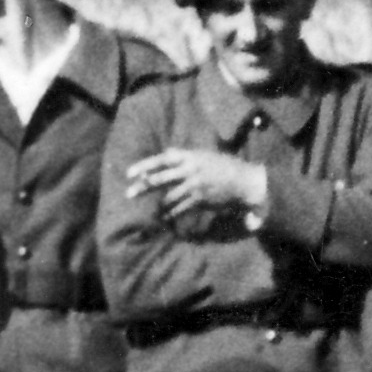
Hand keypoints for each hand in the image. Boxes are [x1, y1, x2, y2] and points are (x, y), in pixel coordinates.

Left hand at [122, 147, 268, 223]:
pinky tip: (163, 218)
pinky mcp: (200, 200)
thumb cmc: (222, 165)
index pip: (162, 159)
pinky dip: (170, 214)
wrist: (243, 180)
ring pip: (168, 197)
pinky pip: (180, 208)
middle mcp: (190, 170)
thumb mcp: (203, 154)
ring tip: (146, 209)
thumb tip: (166, 153)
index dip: (144, 166)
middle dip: (143, 187)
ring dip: (156, 204)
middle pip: (160, 179)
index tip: (130, 173)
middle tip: (128, 194)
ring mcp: (194, 186)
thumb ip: (183, 155)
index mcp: (190, 156)